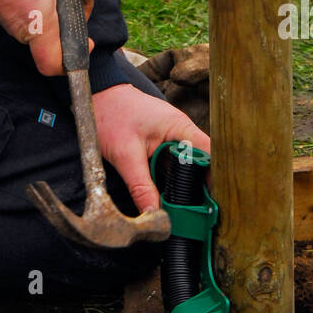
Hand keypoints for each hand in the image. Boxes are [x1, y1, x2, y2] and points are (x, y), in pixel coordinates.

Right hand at [0, 0, 104, 75]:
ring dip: (59, 5)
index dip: (74, 58)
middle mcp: (23, 30)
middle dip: (73, 18)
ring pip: (43, 24)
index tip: (87, 40)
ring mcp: (11, 19)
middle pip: (54, 40)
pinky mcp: (4, 7)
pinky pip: (31, 13)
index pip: (54, 65)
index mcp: (39, 27)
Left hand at [92, 83, 209, 212]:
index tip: (212, 205)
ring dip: (186, 186)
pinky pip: (174, 167)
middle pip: (201, 165)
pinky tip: (172, 198)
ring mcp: (172, 139)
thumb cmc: (111, 115)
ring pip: (187, 168)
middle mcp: (181, 133)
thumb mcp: (125, 155)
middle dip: (200, 189)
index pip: (210, 155)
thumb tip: (154, 214)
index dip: (215, 180)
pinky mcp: (162, 146)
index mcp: (180, 128)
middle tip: (199, 215)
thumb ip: (141, 187)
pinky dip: (173, 181)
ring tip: (189, 212)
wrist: (98, 97)